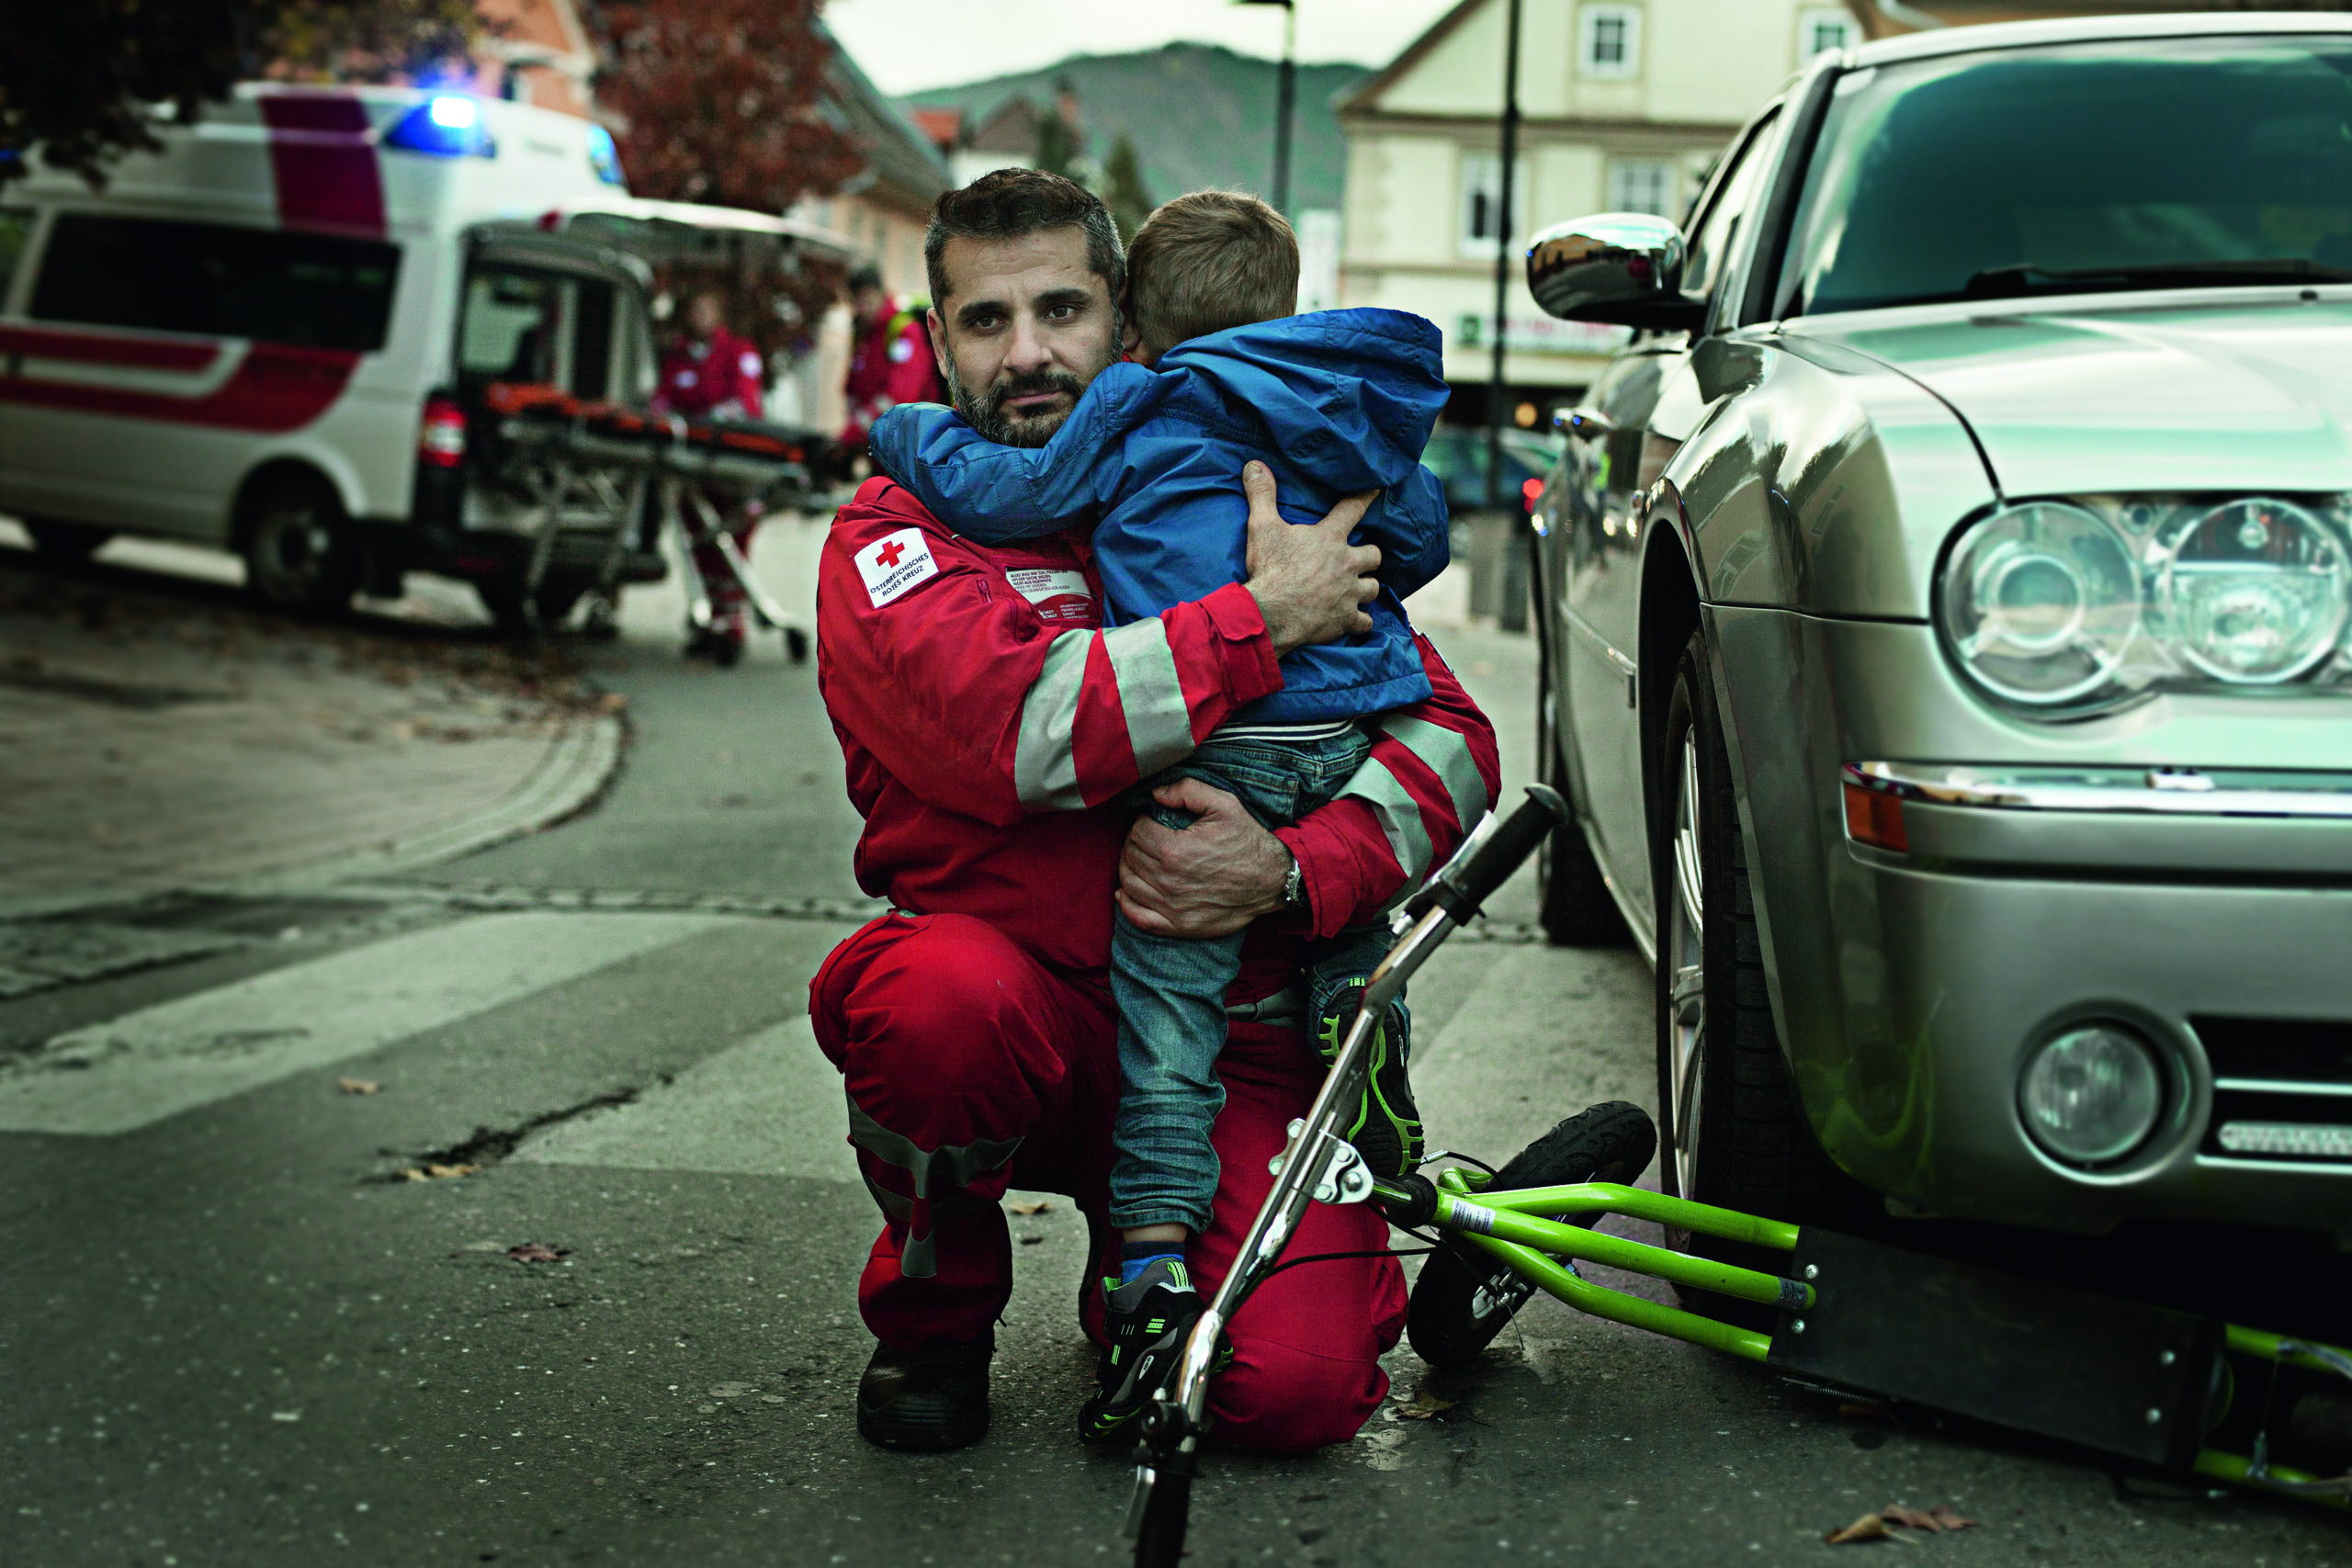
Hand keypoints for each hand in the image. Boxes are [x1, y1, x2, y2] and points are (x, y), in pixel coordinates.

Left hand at [1117, 778, 1293, 938]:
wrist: (1271, 880)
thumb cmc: (1247, 841)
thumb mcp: (1224, 804)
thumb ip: (1186, 791)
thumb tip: (1155, 795)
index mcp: (1175, 850)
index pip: (1137, 833)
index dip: (1141, 822)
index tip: (1151, 821)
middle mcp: (1169, 881)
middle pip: (1130, 857)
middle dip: (1134, 843)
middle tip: (1146, 838)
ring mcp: (1172, 907)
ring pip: (1128, 883)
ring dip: (1128, 867)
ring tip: (1141, 858)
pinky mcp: (1178, 926)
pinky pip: (1138, 917)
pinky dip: (1126, 903)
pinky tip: (1126, 891)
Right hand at [1240, 462, 1380, 655]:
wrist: (1270, 615)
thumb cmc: (1269, 569)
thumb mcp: (1261, 527)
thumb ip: (1262, 495)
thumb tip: (1254, 465)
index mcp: (1329, 538)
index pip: (1354, 508)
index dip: (1367, 496)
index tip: (1378, 488)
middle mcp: (1347, 564)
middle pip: (1374, 554)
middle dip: (1368, 556)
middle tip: (1356, 558)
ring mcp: (1349, 594)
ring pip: (1374, 588)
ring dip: (1366, 587)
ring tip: (1356, 588)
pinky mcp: (1345, 619)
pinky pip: (1365, 621)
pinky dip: (1361, 621)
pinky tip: (1355, 620)